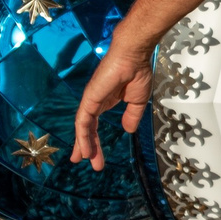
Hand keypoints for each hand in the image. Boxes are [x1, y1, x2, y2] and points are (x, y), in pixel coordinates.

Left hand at [70, 37, 153, 170]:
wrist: (134, 56)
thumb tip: (128, 130)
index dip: (94, 141)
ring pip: (83, 128)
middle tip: (89, 164)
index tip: (94, 157)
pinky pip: (83, 122)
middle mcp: (95, 102)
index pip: (95, 125)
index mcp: (106, 101)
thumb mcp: (138, 101)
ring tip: (85, 160)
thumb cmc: (137, 72)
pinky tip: (84, 149)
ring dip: (84, 145)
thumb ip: (131, 116)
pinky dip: (82, 137)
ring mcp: (91, 101)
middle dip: (87, 147)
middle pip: (87, 129)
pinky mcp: (89, 99)